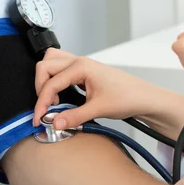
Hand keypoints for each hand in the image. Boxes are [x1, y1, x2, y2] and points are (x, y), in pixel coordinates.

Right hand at [33, 48, 150, 129]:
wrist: (144, 98)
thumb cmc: (127, 97)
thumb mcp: (99, 109)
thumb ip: (74, 116)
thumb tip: (54, 123)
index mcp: (81, 67)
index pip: (51, 83)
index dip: (42, 102)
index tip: (39, 119)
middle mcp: (79, 62)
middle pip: (45, 66)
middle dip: (40, 87)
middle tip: (45, 107)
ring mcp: (81, 64)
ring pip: (51, 62)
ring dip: (46, 79)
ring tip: (52, 99)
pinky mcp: (83, 70)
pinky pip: (60, 67)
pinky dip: (54, 79)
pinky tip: (62, 96)